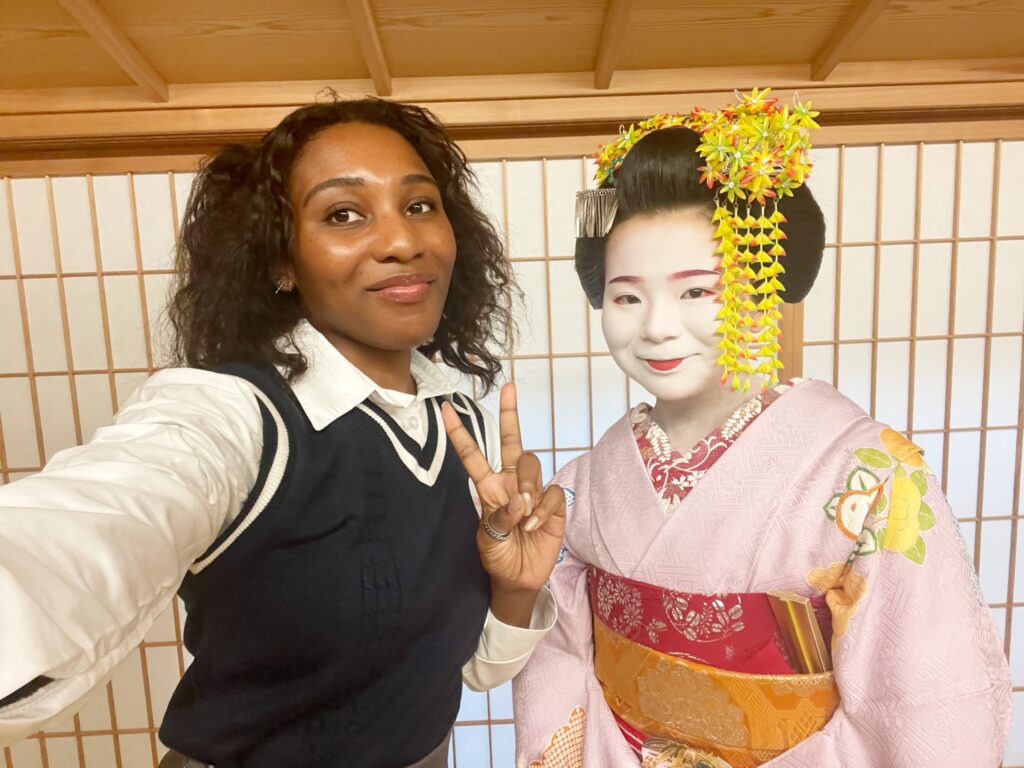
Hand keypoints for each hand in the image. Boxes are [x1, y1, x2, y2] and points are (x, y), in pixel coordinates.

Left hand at [441, 383, 565, 620]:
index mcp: (488, 488)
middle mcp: (510, 483)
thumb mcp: (487, 540)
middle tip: (508, 388)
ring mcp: (533, 491)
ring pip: (531, 465)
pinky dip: (541, 510)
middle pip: (512, 442)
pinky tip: (534, 526)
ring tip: (523, 516)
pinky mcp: (553, 505)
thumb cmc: (498, 556)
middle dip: (510, 414)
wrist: (518, 579)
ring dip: (527, 486)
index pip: (472, 455)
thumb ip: (499, 518)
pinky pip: (551, 494)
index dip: (459, 433)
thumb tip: (520, 500)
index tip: (445, 408)